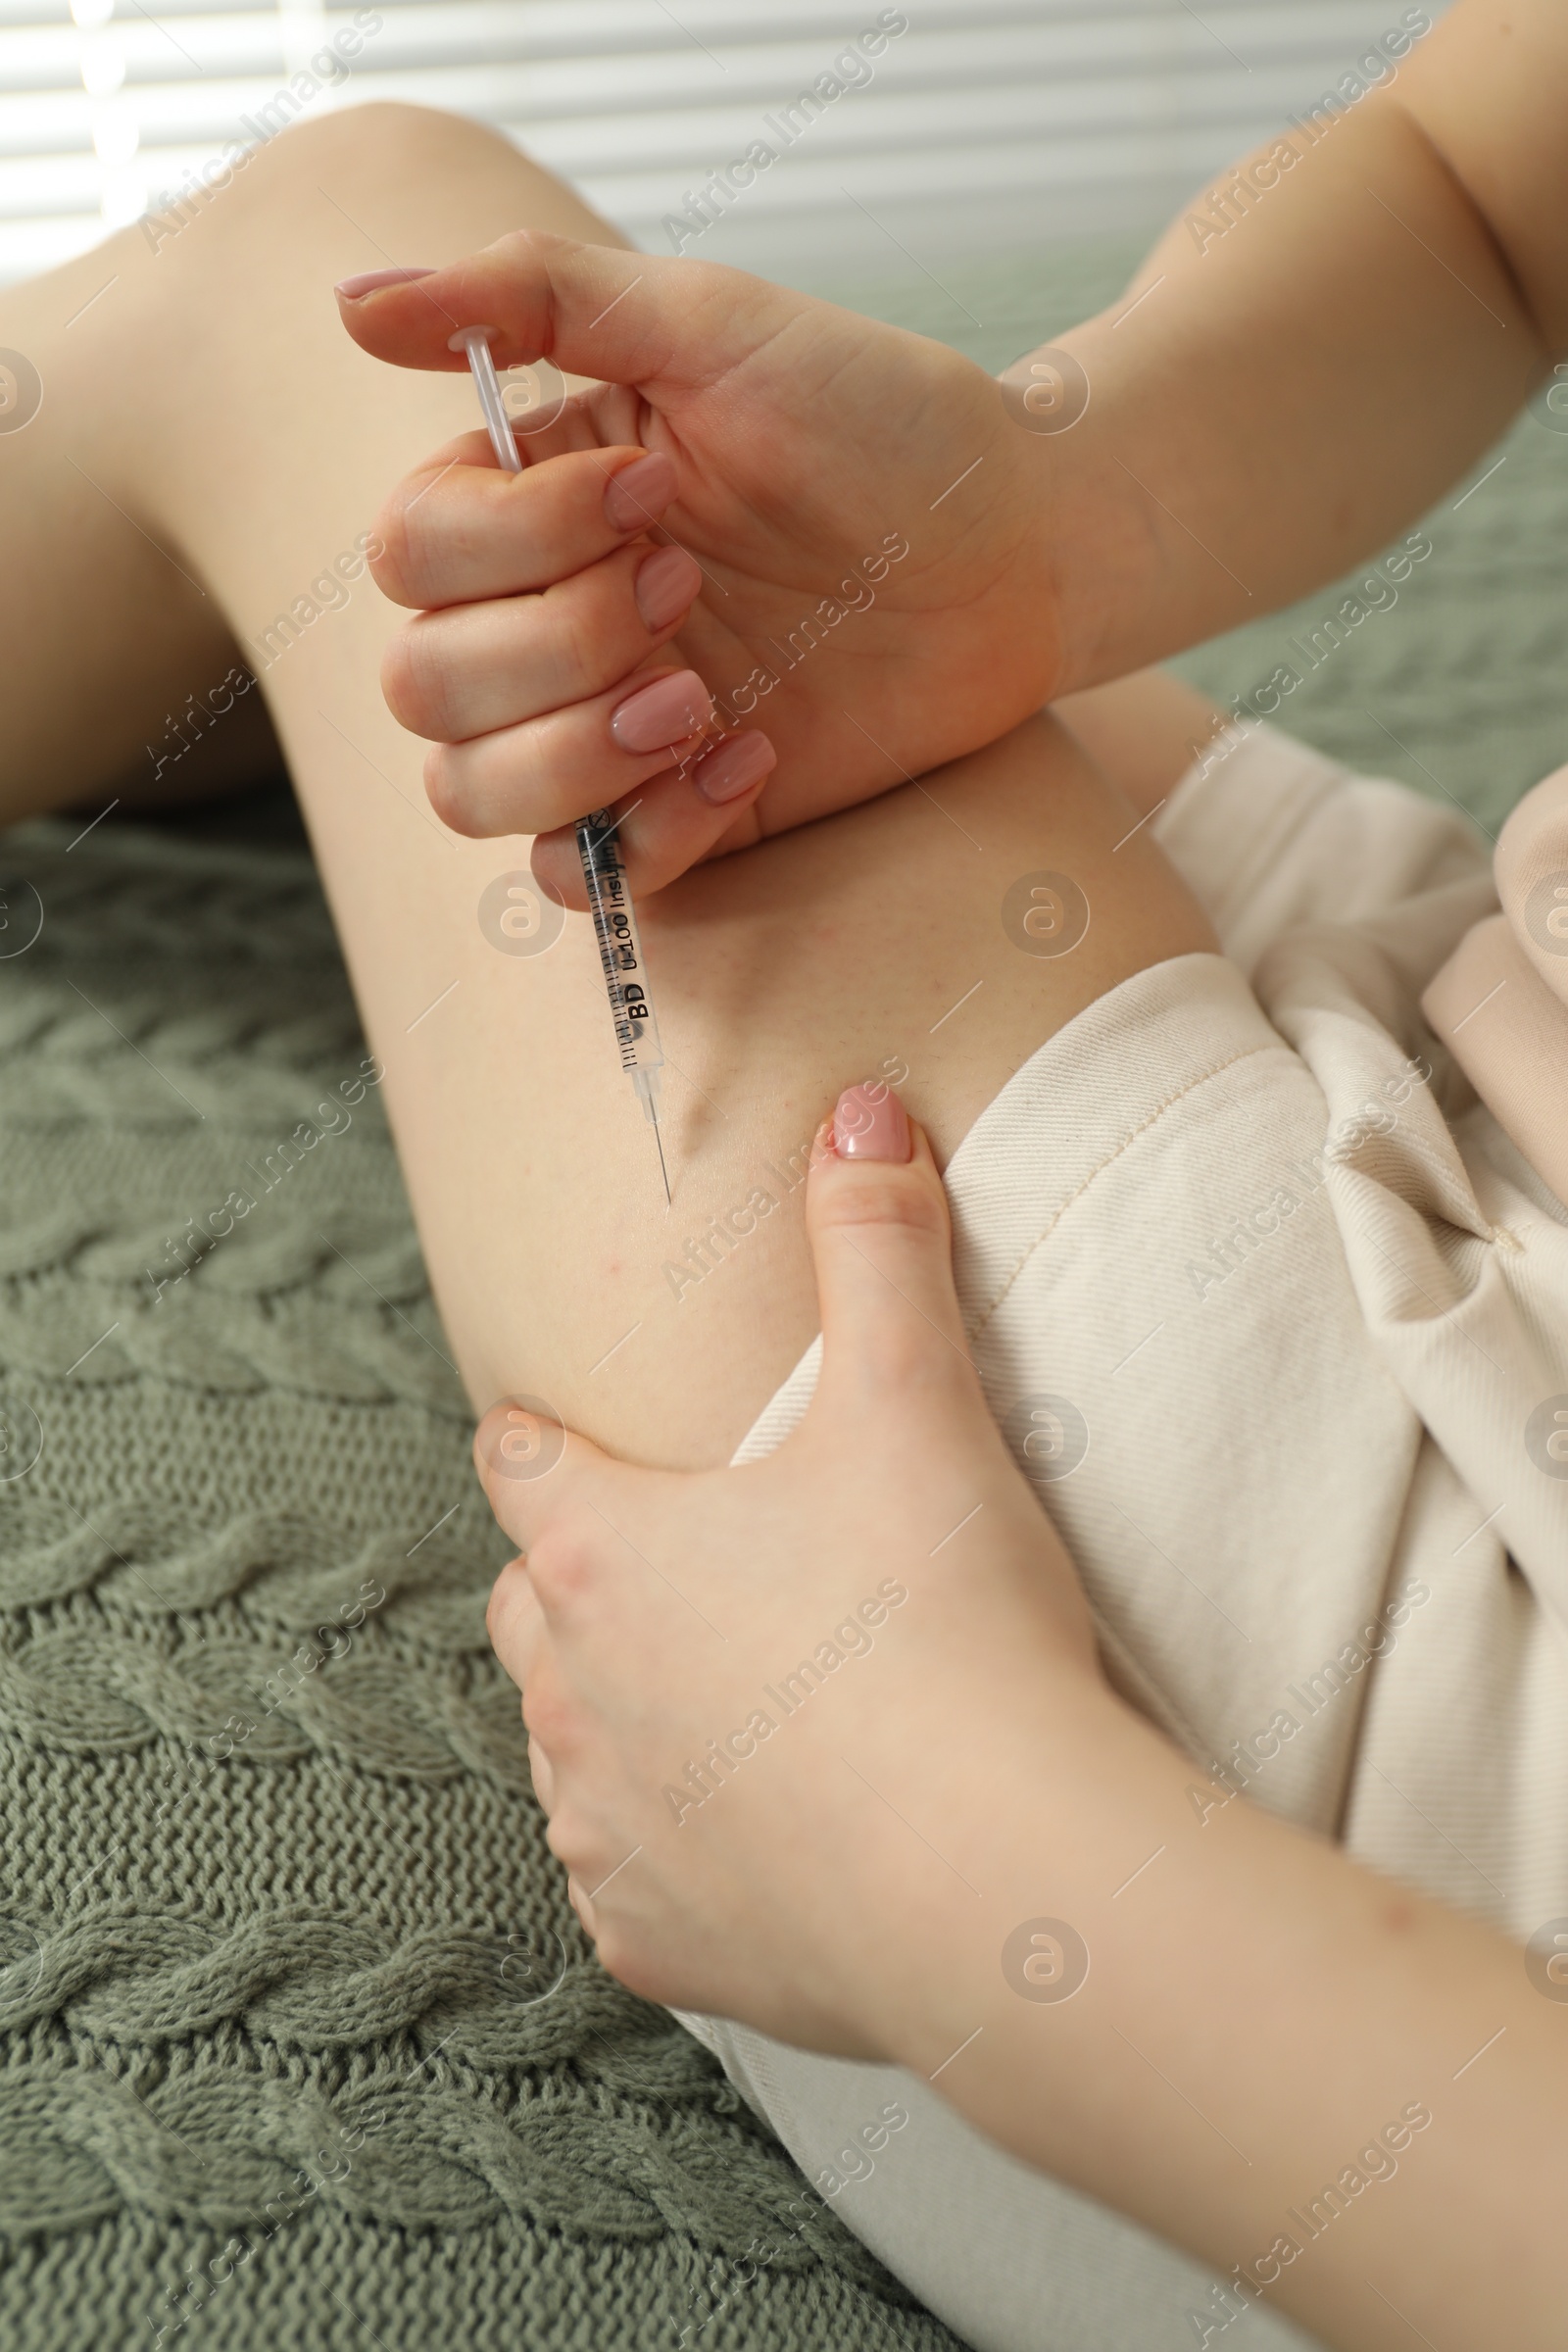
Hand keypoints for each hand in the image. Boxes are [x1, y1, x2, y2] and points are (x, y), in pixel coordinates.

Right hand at [337, 236, 1085, 902]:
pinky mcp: (680, 815)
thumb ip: (532, 294)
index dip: (518, 541)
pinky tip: (750, 760)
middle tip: (690, 591)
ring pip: (469, 795)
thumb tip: (349, 300)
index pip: (409, 554)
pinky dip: (651, 834)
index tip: (665, 497)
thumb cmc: (879, 422)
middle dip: (555, 645)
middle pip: (420, 685)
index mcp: (529, 501)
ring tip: (700, 703)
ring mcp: (605, 726)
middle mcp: (544, 618)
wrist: (1021, 544)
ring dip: (574, 754)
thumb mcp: (710, 324)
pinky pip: (586, 878)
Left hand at [477, 1083, 1102, 2057]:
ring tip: (716, 1707)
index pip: (521, 1463)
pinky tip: (754, 1843)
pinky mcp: (659, 1943)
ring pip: (565, 1751)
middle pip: (525, 1610)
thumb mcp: (916, 1406)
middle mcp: (571, 1692)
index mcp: (601, 1552)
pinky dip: (670, 1856)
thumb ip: (880, 1246)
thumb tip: (860, 1106)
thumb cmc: (942, 1625)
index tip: (560, 1437)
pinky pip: (627, 1886)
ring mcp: (605, 1829)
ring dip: (619, 1720)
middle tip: (670, 1571)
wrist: (998, 1874)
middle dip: (576, 1583)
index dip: (544, 1441)